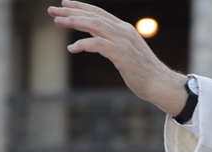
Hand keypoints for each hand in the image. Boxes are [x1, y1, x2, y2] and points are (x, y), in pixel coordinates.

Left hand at [48, 0, 187, 114]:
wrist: (160, 84)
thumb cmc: (143, 72)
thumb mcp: (127, 53)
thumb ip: (114, 43)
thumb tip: (98, 40)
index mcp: (124, 29)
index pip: (99, 12)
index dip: (80, 6)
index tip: (64, 4)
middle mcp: (123, 31)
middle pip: (93, 15)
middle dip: (71, 12)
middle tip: (51, 11)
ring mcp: (123, 41)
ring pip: (94, 24)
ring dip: (74, 22)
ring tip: (57, 22)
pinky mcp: (122, 54)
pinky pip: (98, 44)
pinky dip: (83, 44)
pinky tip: (71, 48)